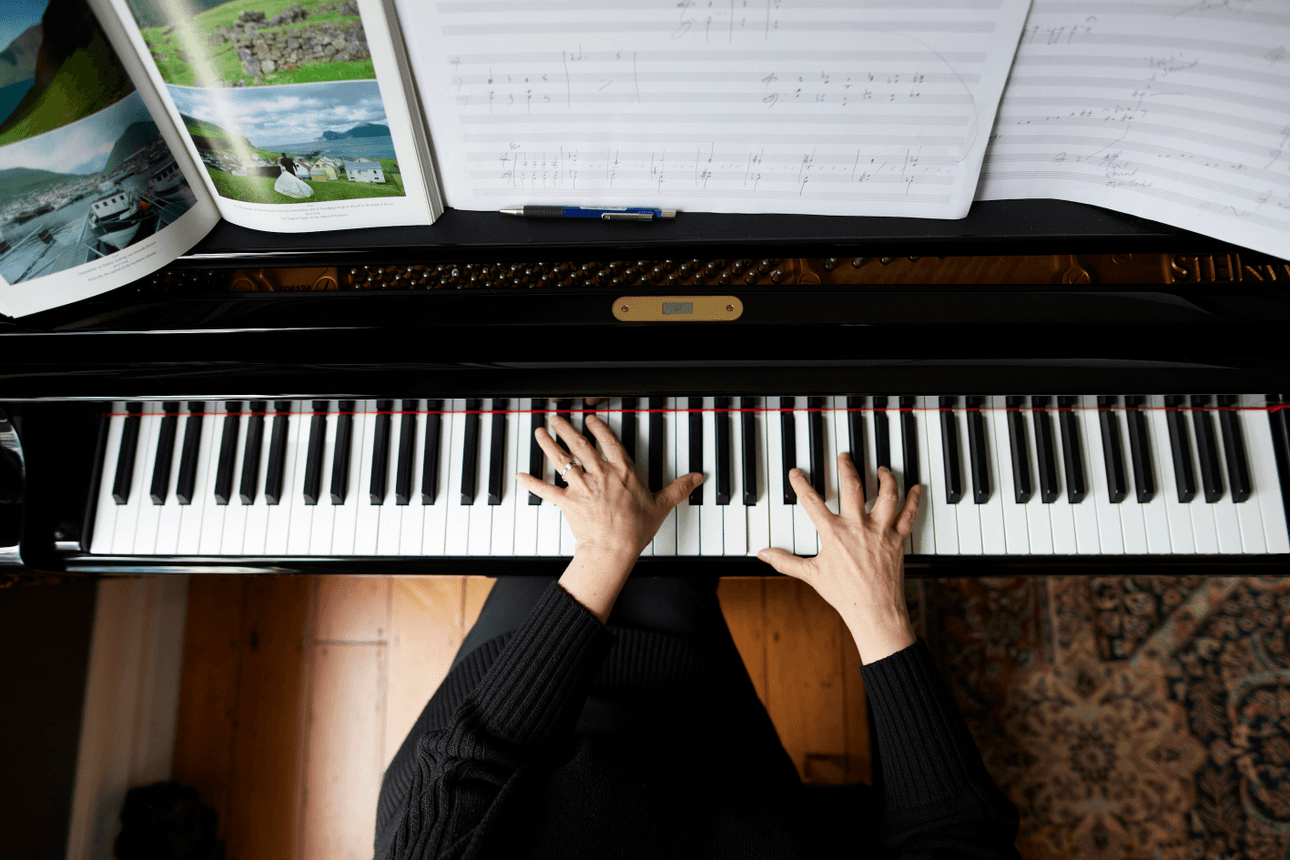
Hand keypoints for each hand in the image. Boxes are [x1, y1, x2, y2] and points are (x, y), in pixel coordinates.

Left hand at [517, 413, 701, 558]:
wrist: (613, 549)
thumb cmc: (636, 529)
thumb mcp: (661, 505)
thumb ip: (679, 488)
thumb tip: (697, 478)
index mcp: (622, 471)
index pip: (609, 442)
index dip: (599, 428)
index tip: (590, 419)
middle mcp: (600, 474)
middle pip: (580, 445)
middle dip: (566, 428)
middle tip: (557, 418)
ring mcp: (581, 486)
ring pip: (562, 460)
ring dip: (548, 444)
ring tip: (539, 432)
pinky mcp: (567, 502)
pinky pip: (546, 490)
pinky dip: (531, 482)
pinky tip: (519, 474)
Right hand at [757, 455, 921, 663]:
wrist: (874, 610)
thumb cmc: (844, 594)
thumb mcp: (811, 575)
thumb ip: (786, 561)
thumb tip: (764, 554)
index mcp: (834, 533)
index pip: (812, 501)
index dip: (801, 484)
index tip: (796, 472)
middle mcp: (858, 526)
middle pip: (853, 486)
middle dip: (847, 467)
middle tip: (844, 456)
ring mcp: (880, 531)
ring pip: (886, 494)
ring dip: (885, 478)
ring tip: (881, 469)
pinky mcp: (898, 539)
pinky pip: (909, 514)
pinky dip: (914, 499)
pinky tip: (916, 488)